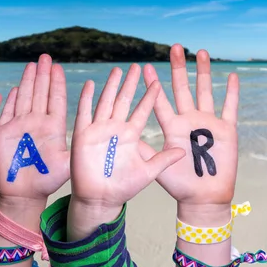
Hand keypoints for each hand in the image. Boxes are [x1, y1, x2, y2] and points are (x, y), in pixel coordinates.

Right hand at [0, 54, 69, 206]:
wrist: (24, 193)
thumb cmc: (46, 181)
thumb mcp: (66, 165)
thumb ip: (75, 151)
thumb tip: (92, 140)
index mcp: (54, 127)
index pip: (56, 99)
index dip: (56, 83)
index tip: (58, 67)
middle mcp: (38, 123)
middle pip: (41, 93)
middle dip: (43, 75)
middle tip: (46, 57)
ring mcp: (21, 126)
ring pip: (25, 98)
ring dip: (28, 81)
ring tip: (32, 64)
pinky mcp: (4, 133)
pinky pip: (7, 112)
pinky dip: (11, 99)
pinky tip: (15, 87)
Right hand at [70, 64, 185, 209]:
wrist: (101, 199)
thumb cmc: (123, 188)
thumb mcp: (149, 172)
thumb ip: (164, 160)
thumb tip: (183, 151)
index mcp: (131, 135)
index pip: (142, 110)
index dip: (149, 96)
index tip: (158, 81)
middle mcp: (116, 129)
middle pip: (124, 101)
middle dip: (130, 84)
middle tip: (137, 66)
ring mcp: (99, 130)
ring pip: (106, 102)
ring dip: (111, 86)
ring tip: (118, 70)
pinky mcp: (84, 135)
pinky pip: (85, 113)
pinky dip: (87, 98)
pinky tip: (91, 84)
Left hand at [142, 44, 238, 212]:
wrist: (203, 199)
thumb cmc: (179, 185)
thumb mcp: (156, 167)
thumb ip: (143, 150)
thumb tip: (122, 135)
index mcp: (172, 127)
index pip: (160, 102)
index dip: (153, 85)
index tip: (146, 67)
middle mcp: (189, 121)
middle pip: (183, 89)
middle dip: (178, 68)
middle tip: (174, 47)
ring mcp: (208, 124)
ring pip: (206, 91)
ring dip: (204, 72)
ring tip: (200, 51)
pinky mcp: (227, 131)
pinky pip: (230, 108)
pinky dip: (232, 93)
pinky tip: (231, 76)